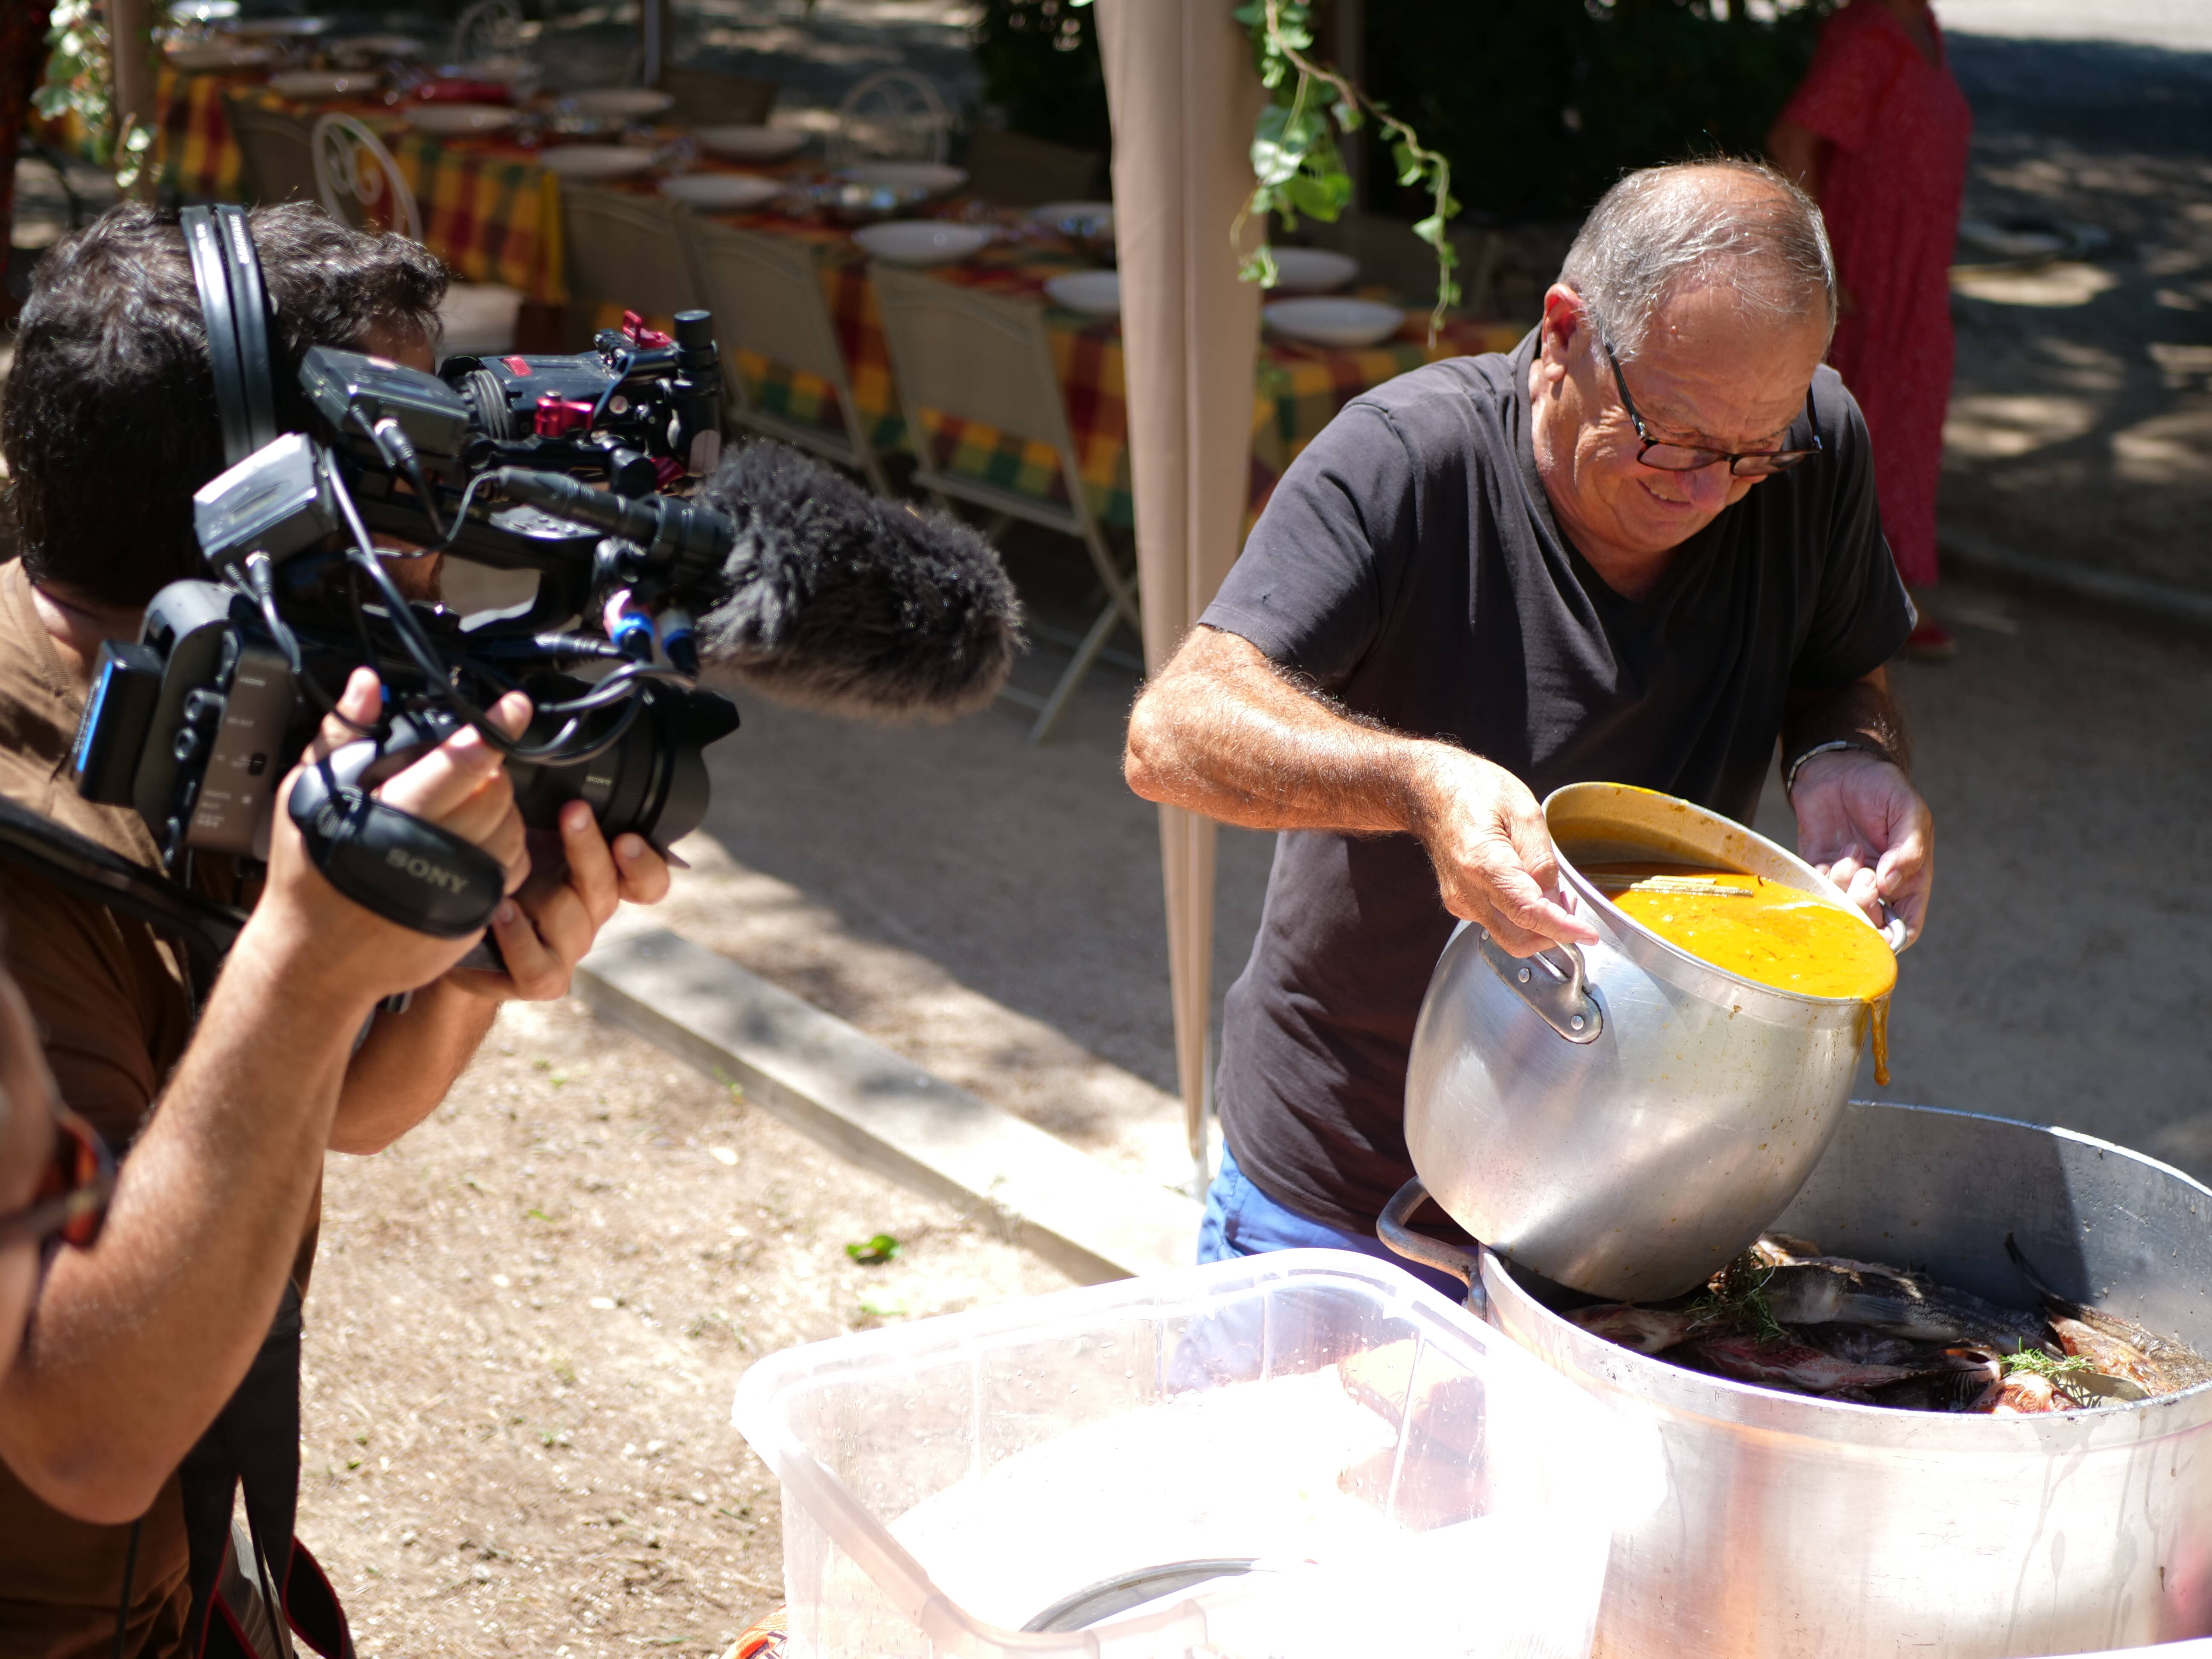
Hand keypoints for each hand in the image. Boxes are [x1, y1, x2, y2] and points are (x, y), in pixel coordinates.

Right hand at [257, 669, 532, 1006]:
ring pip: (511, 827)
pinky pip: (513, 868)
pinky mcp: (476, 911)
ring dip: (495, 811)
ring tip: (454, 812)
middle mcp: (436, 850)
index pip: (462, 762)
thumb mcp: (309, 796)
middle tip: (457, 773)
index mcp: (397, 814)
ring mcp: (461, 885)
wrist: (315, 959)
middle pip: (495, 790)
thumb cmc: (308, 875)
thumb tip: (367, 685)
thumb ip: (343, 735)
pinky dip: (501, 849)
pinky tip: (468, 847)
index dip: (494, 729)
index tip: (515, 706)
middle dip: (485, 772)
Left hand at [447, 800, 671, 1001]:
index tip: (627, 836)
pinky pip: (539, 965)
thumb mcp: (521, 829)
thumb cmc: (492, 867)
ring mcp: (569, 949)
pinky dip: (518, 937)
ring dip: (539, 893)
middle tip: (572, 811)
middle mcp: (591, 914)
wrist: (453, 927)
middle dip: (589, 848)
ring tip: (510, 875)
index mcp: (599, 879)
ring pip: (570, 920)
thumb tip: (540, 756)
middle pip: (606, 888)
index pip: (648, 879)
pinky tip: (500, 911)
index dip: (645, 862)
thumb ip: (545, 805)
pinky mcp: (541, 979)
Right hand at [1406, 747, 1596, 956]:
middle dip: (1553, 932)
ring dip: (1537, 923)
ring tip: (1544, 884)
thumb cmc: (1477, 792)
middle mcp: (1467, 892)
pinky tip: (1522, 885)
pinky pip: (1498, 922)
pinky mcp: (1460, 904)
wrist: (1431, 793)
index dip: (1563, 928)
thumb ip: (1542, 859)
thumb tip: (1555, 899)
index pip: (1528, 912)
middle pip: (1517, 939)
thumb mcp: (1524, 812)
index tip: (1589, 935)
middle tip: (1569, 902)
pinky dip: (1519, 915)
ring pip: (1509, 934)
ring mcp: (1460, 902)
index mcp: (1483, 864)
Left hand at [1790, 749, 1932, 947]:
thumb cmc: (1882, 788)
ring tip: (1851, 851)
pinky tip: (1834, 853)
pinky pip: (1817, 890)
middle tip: (1865, 876)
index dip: (1894, 936)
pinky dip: (1823, 878)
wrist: (1840, 768)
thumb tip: (1891, 884)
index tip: (1883, 928)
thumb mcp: (1909, 811)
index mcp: (1909, 879)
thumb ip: (1910, 849)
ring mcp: (1846, 879)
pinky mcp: (1818, 868)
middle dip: (1865, 908)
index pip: (1905, 927)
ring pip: (1841, 908)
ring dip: (1844, 886)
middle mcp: (1877, 886)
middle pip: (1870, 925)